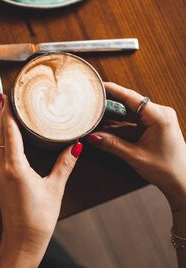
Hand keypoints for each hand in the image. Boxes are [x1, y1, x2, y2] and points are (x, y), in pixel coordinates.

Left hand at [0, 94, 81, 267]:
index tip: (7, 95)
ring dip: (4, 127)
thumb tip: (77, 145)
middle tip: (7, 95)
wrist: (22, 241)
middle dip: (4, 115)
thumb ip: (65, 164)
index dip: (8, 112)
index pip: (10, 132)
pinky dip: (5, 141)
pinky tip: (11, 136)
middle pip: (1, 135)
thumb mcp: (55, 188)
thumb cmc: (39, 218)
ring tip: (10, 111)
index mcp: (15, 167)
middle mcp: (1, 169)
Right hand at [86, 82, 185, 208]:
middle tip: (90, 104)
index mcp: (159, 116)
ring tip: (95, 117)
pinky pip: (134, 122)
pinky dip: (120, 125)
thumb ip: (112, 145)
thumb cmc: (166, 170)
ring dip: (113, 117)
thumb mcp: (135, 156)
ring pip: (130, 113)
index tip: (97, 86)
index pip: (131, 97)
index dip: (112, 90)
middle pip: (129, 103)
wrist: (182, 181)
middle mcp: (160, 113)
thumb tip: (92, 136)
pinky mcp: (154, 126)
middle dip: (109, 105)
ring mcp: (158, 119)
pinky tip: (106, 128)